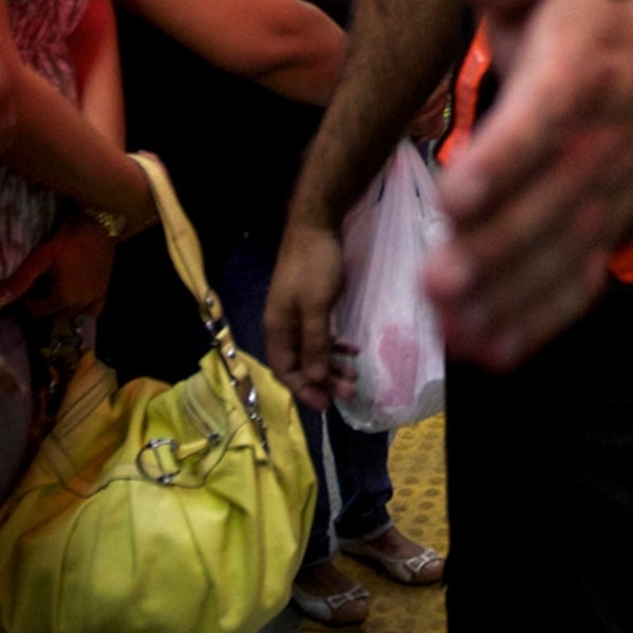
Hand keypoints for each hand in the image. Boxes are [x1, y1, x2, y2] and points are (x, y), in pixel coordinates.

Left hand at [10, 216, 114, 317]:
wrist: (98, 224)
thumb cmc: (67, 238)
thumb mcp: (40, 257)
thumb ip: (20, 281)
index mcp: (64, 298)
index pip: (38, 312)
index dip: (29, 301)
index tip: (29, 287)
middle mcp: (80, 304)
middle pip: (56, 316)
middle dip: (46, 306)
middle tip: (41, 288)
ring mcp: (94, 298)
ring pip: (74, 315)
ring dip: (63, 309)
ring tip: (56, 292)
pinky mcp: (104, 290)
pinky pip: (93, 311)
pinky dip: (83, 312)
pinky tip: (76, 300)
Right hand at [263, 213, 352, 408]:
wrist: (315, 227)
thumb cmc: (313, 268)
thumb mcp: (316, 309)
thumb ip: (315, 345)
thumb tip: (315, 380)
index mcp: (277, 329)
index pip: (285, 371)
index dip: (303, 390)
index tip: (326, 405)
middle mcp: (283, 326)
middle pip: (300, 365)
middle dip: (323, 381)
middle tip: (349, 392)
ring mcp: (296, 316)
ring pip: (312, 351)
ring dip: (332, 365)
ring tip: (355, 376)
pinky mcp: (310, 306)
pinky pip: (320, 335)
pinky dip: (334, 345)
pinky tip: (353, 350)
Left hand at [418, 0, 632, 369]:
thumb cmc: (583, 24)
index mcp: (582, 72)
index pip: (545, 119)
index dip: (506, 159)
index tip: (458, 197)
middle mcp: (606, 141)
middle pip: (552, 202)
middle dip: (497, 248)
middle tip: (438, 281)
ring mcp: (612, 194)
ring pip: (564, 253)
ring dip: (510, 295)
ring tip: (453, 326)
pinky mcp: (609, 232)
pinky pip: (579, 282)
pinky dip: (539, 321)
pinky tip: (490, 351)